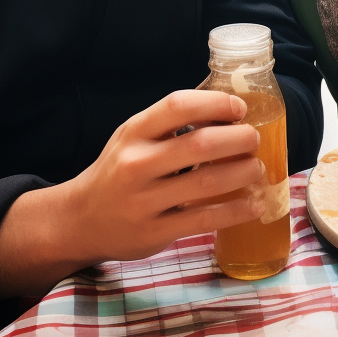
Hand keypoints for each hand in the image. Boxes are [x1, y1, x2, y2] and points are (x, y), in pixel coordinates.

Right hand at [0, 91, 263, 301]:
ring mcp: (144, 201)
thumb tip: (227, 105)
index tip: (239, 108)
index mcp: (133, 132)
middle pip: (199, 144)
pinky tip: (254, 204)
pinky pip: (205, 219)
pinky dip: (236, 211)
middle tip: (253, 139)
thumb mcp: (134, 138)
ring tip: (257, 168)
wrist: (80, 220)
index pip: (178, 106)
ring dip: (243, 173)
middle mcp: (136, 164)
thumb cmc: (118, 170)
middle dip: (238, 139)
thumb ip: (171, 123)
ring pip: (207, 183)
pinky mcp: (155, 233)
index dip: (215, 103)